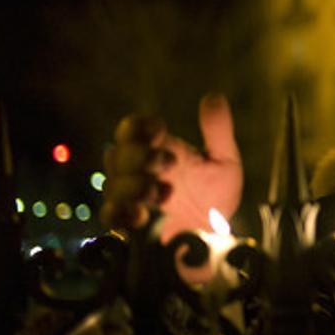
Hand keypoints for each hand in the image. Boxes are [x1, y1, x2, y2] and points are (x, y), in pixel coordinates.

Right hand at [101, 94, 242, 241]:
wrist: (219, 237)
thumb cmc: (217, 195)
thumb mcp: (225, 161)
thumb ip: (218, 131)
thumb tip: (214, 96)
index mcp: (159, 149)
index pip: (133, 129)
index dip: (138, 126)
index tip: (159, 131)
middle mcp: (139, 170)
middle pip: (117, 154)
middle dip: (139, 157)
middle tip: (170, 163)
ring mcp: (132, 198)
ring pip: (112, 184)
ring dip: (135, 186)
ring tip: (164, 193)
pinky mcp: (130, 225)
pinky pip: (110, 216)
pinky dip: (122, 214)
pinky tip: (143, 216)